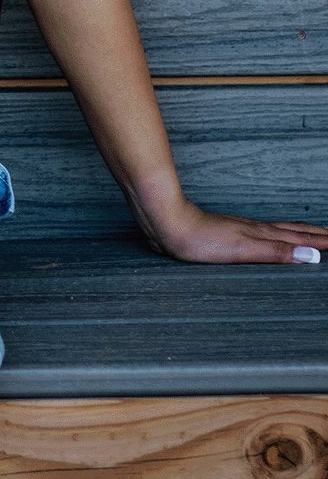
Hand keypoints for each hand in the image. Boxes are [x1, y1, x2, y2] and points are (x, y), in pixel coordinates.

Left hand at [135, 195, 327, 265]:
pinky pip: (261, 234)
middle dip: (316, 234)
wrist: (166, 223)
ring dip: (298, 233)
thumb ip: (277, 252)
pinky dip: (276, 236)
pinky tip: (269, 238)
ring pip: (277, 230)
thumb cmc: (201, 239)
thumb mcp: (244, 249)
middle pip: (292, 230)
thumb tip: (314, 255)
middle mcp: (255, 229)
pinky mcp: (227, 233)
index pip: (301, 238)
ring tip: (310, 234)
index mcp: (262, 234)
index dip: (323, 241)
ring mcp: (241, 229)